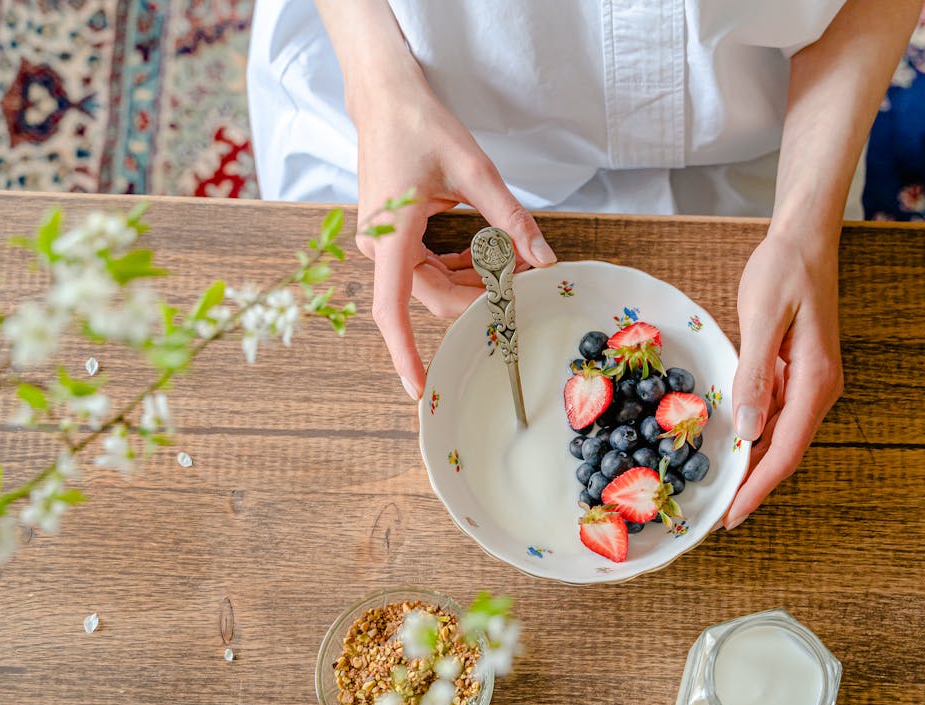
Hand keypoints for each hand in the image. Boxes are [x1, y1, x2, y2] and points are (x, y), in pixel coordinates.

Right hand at [352, 77, 555, 399]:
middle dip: (481, 298)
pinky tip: (491, 256)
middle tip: (528, 283)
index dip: (404, 354)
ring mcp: (384, 245)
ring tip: (518, 265)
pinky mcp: (393, 238)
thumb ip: (509, 217)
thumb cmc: (419, 124)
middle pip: (434, 297)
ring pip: (434, 285)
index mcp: (391, 236)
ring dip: (476, 282)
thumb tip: (544, 257)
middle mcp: (381, 248)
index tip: (418, 388)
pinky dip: (462, 268)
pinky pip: (429, 269)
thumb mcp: (474, 169)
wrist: (384, 96)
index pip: (392, 311)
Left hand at [724, 231, 842, 529]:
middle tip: (717, 516)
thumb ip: (755, 373)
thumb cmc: (784, 269)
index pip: (786, 450)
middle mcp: (818, 388)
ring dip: (752, 465)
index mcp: (815, 380)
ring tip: (719, 491)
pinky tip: (729, 447)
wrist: (804, 238)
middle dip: (753, 486)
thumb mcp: (763, 317)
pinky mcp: (795, 373)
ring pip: (779, 437)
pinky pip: (774, 415)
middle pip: (784, 452)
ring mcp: (809, 382)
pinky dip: (752, 436)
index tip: (732, 516)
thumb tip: (749, 429)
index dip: (758, 488)